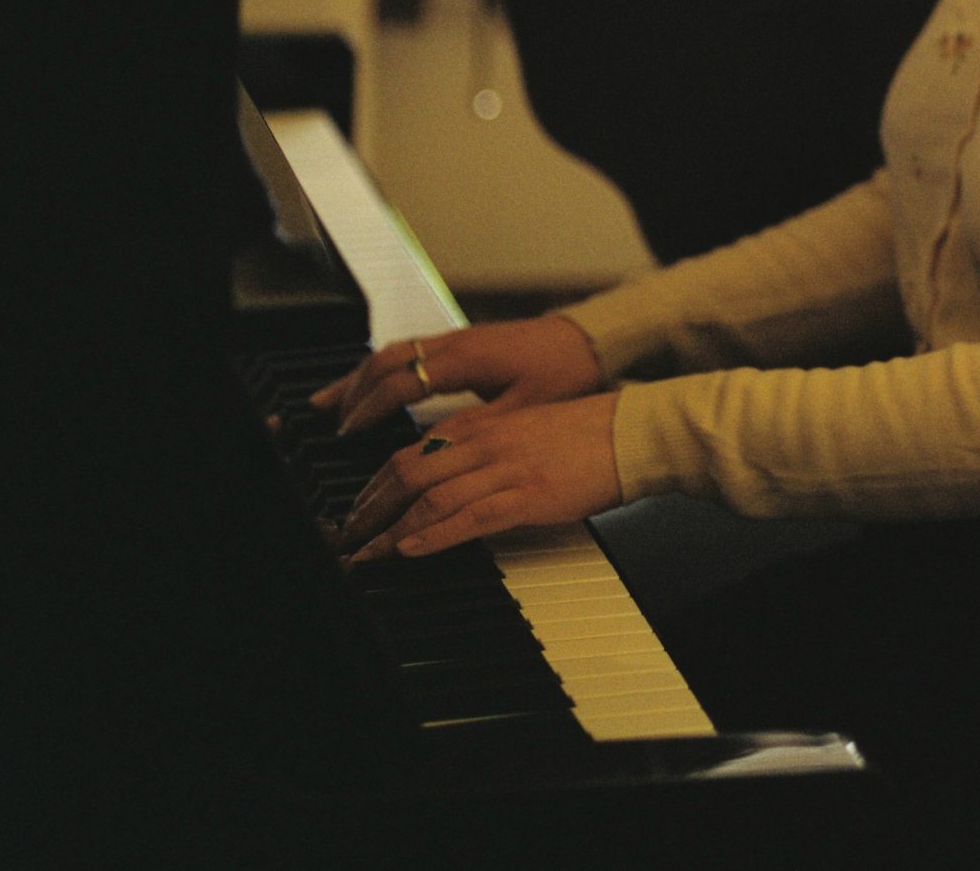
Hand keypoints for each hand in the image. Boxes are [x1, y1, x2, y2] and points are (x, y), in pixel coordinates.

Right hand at [310, 312, 606, 434]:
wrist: (590, 341)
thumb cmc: (565, 372)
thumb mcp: (524, 409)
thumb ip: (476, 431)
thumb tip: (435, 456)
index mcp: (466, 357)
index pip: (400, 379)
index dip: (369, 408)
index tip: (345, 433)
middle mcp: (454, 342)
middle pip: (385, 360)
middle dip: (350, 391)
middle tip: (324, 423)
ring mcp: (456, 339)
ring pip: (393, 352)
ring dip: (359, 378)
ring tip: (329, 405)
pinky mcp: (462, 344)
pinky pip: (409, 351)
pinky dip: (381, 371)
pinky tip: (371, 389)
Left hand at [337, 392, 621, 560]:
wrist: (632, 432)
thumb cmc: (588, 434)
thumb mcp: (527, 431)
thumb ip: (488, 449)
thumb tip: (456, 477)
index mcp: (484, 426)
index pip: (411, 451)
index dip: (375, 482)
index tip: (358, 508)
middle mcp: (486, 443)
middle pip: (407, 471)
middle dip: (369, 507)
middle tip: (347, 535)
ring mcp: (505, 469)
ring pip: (429, 496)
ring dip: (389, 528)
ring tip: (366, 552)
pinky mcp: (528, 496)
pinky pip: (469, 517)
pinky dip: (433, 534)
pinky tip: (410, 549)